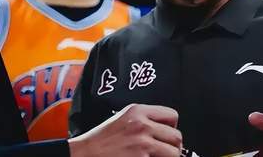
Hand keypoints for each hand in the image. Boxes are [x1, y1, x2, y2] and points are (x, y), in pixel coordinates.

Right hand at [68, 103, 182, 156]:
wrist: (86, 153)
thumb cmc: (101, 139)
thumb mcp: (122, 118)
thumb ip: (143, 119)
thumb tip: (165, 129)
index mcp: (137, 110)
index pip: (172, 115)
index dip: (171, 127)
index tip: (166, 134)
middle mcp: (142, 124)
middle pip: (177, 135)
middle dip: (172, 145)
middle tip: (163, 150)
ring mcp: (143, 142)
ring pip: (175, 152)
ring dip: (170, 156)